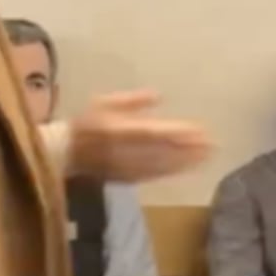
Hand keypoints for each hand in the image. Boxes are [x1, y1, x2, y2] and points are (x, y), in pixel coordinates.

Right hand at [66, 90, 212, 181]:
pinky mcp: (123, 179)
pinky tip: (186, 168)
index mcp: (115, 129)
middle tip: (212, 146)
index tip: (199, 130)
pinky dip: (170, 172)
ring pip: (158, 166)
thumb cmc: (86, 124)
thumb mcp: (104, 103)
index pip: (151, 132)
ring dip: (183, 162)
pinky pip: (150, 177)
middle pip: (160, 151)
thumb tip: (158, 96)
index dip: (176, 133)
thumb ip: (131, 101)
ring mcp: (123, 167)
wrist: (63, 153)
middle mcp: (120, 150)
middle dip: (187, 149)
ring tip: (206, 156)